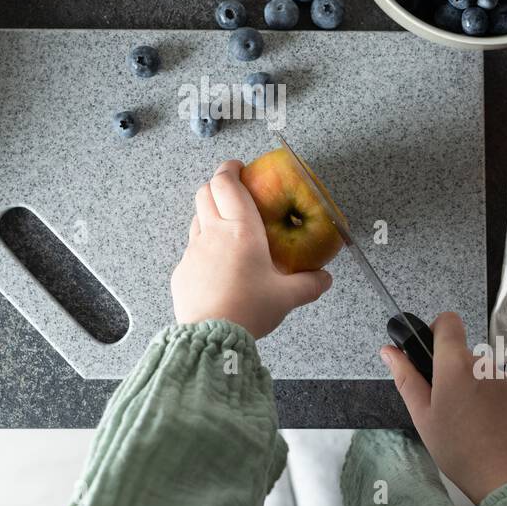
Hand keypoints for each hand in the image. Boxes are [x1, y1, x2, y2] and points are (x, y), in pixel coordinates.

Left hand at [171, 160, 332, 338]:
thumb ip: (309, 284)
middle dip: (217, 184)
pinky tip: (215, 264)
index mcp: (242, 230)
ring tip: (225, 225)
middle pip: (205, 192)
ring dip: (208, 213)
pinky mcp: (182, 271)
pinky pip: (190, 249)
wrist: (212, 338)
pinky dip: (202, 246)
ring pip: (196, 218)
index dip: (230, 169)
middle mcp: (214, 233)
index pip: (227, 183)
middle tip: (231, 188)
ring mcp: (193, 251)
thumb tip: (324, 279)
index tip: (238, 167)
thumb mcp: (286, 297)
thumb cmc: (249, 310)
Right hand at [382, 312, 506, 503]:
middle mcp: (484, 365)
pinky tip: (483, 427)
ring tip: (465, 422)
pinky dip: (488, 401)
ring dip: (470, 388)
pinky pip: (497, 389)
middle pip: (461, 354)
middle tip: (443, 405)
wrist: (506, 476)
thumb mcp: (422, 415)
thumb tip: (389, 352)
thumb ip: (405, 378)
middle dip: (450, 372)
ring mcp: (505, 380)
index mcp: (456, 365)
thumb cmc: (459, 449)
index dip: (436, 330)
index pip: (448, 321)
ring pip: (479, 374)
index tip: (430, 352)